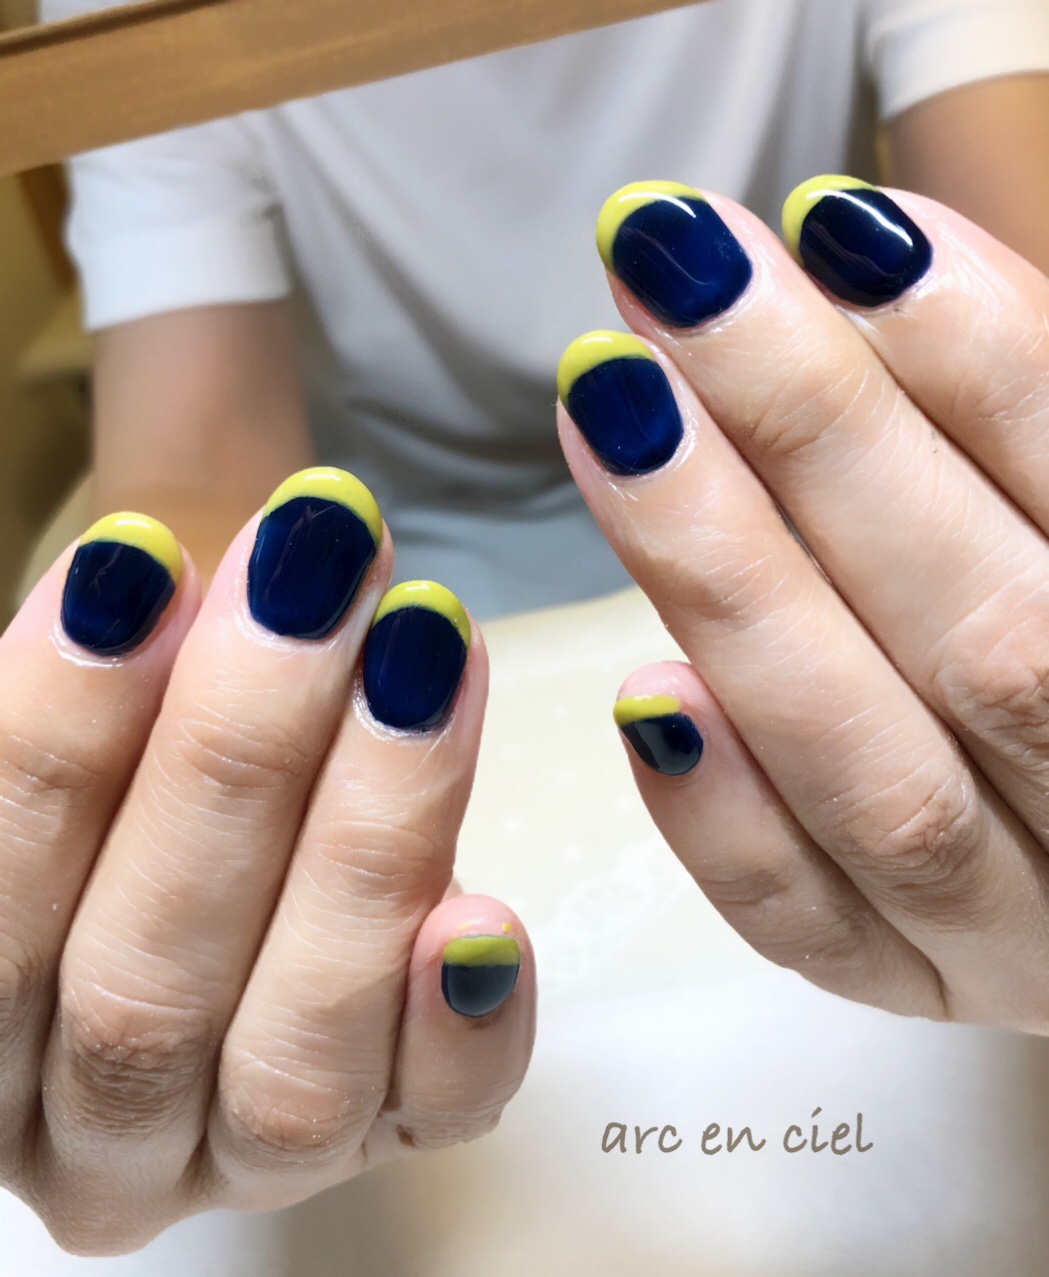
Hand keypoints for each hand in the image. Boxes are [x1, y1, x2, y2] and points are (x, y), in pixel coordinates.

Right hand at [0, 467, 532, 1253]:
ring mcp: (247, 1156)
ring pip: (291, 1060)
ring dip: (365, 840)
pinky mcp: (393, 1134)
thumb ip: (103, 684)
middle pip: (140, 990)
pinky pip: (433, 1112)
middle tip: (315, 580)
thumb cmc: (162, 771)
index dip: (61, 730)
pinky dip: (459, 1022)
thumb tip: (139, 579)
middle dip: (237, 759)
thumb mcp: (110, 727)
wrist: (248, 834)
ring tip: (422, 658)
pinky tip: (481, 915)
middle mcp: (91, 1131)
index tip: (143, 564)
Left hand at [558, 176, 1048, 1031]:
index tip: (829, 224)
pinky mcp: (915, 980)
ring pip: (879, 774)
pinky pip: (812, 926)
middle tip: (673, 275)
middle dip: (816, 433)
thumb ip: (1006, 406)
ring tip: (613, 408)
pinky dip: (724, 818)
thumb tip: (865, 253)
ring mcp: (1022, 924)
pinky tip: (642, 693)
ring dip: (731, 584)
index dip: (973, 357)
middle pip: (979, 632)